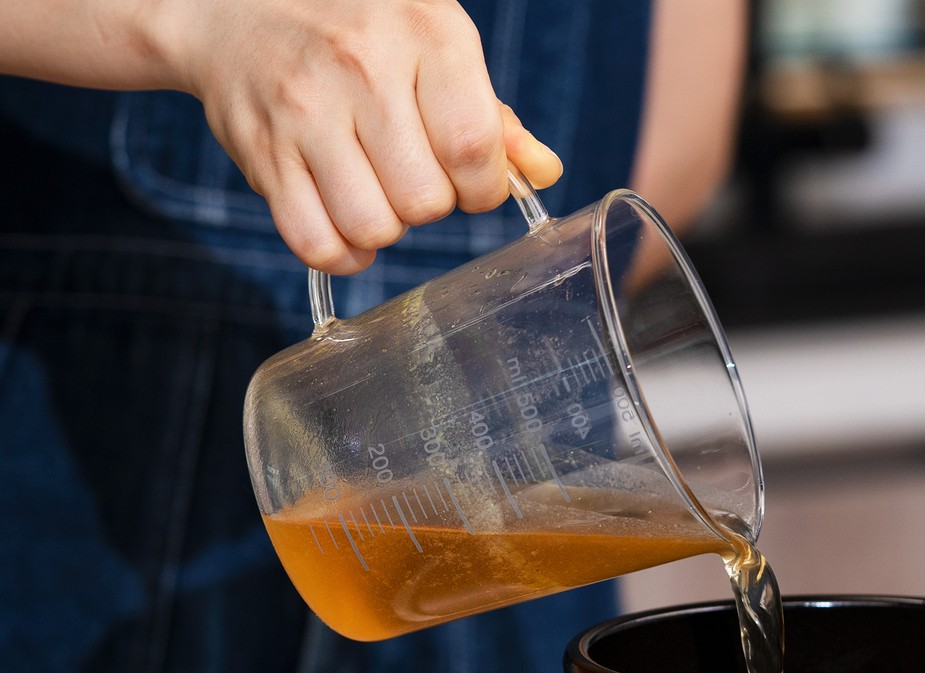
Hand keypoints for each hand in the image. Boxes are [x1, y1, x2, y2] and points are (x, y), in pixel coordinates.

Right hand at [156, 0, 561, 272]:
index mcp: (427, 32)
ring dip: (384, 228)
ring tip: (376, 190)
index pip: (474, 147)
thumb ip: (495, 116)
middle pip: (425, 200)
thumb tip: (544, 173)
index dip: (482, 186)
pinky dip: (341, 251)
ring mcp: (304, 109)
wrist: (236, 5)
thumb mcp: (436, 47)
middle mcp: (363, 65)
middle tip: (411, 174)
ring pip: (373, 227)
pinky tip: (345, 221)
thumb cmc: (362, 33)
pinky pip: (315, 243)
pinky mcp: (261, 151)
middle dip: (430, 205)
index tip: (469, 179)